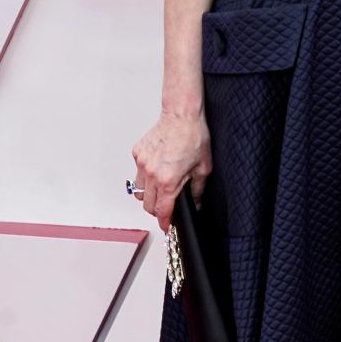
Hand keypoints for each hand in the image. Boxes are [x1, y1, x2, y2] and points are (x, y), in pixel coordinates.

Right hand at [130, 110, 211, 231]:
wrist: (181, 115)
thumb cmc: (193, 137)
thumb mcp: (203, 168)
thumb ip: (197, 190)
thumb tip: (195, 204)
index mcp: (168, 181)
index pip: (162, 211)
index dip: (165, 222)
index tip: (166, 226)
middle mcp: (152, 174)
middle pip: (147, 205)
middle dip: (157, 210)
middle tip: (166, 206)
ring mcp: (142, 163)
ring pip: (139, 190)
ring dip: (149, 194)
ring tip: (161, 188)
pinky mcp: (137, 153)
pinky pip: (138, 172)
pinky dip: (145, 175)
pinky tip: (157, 168)